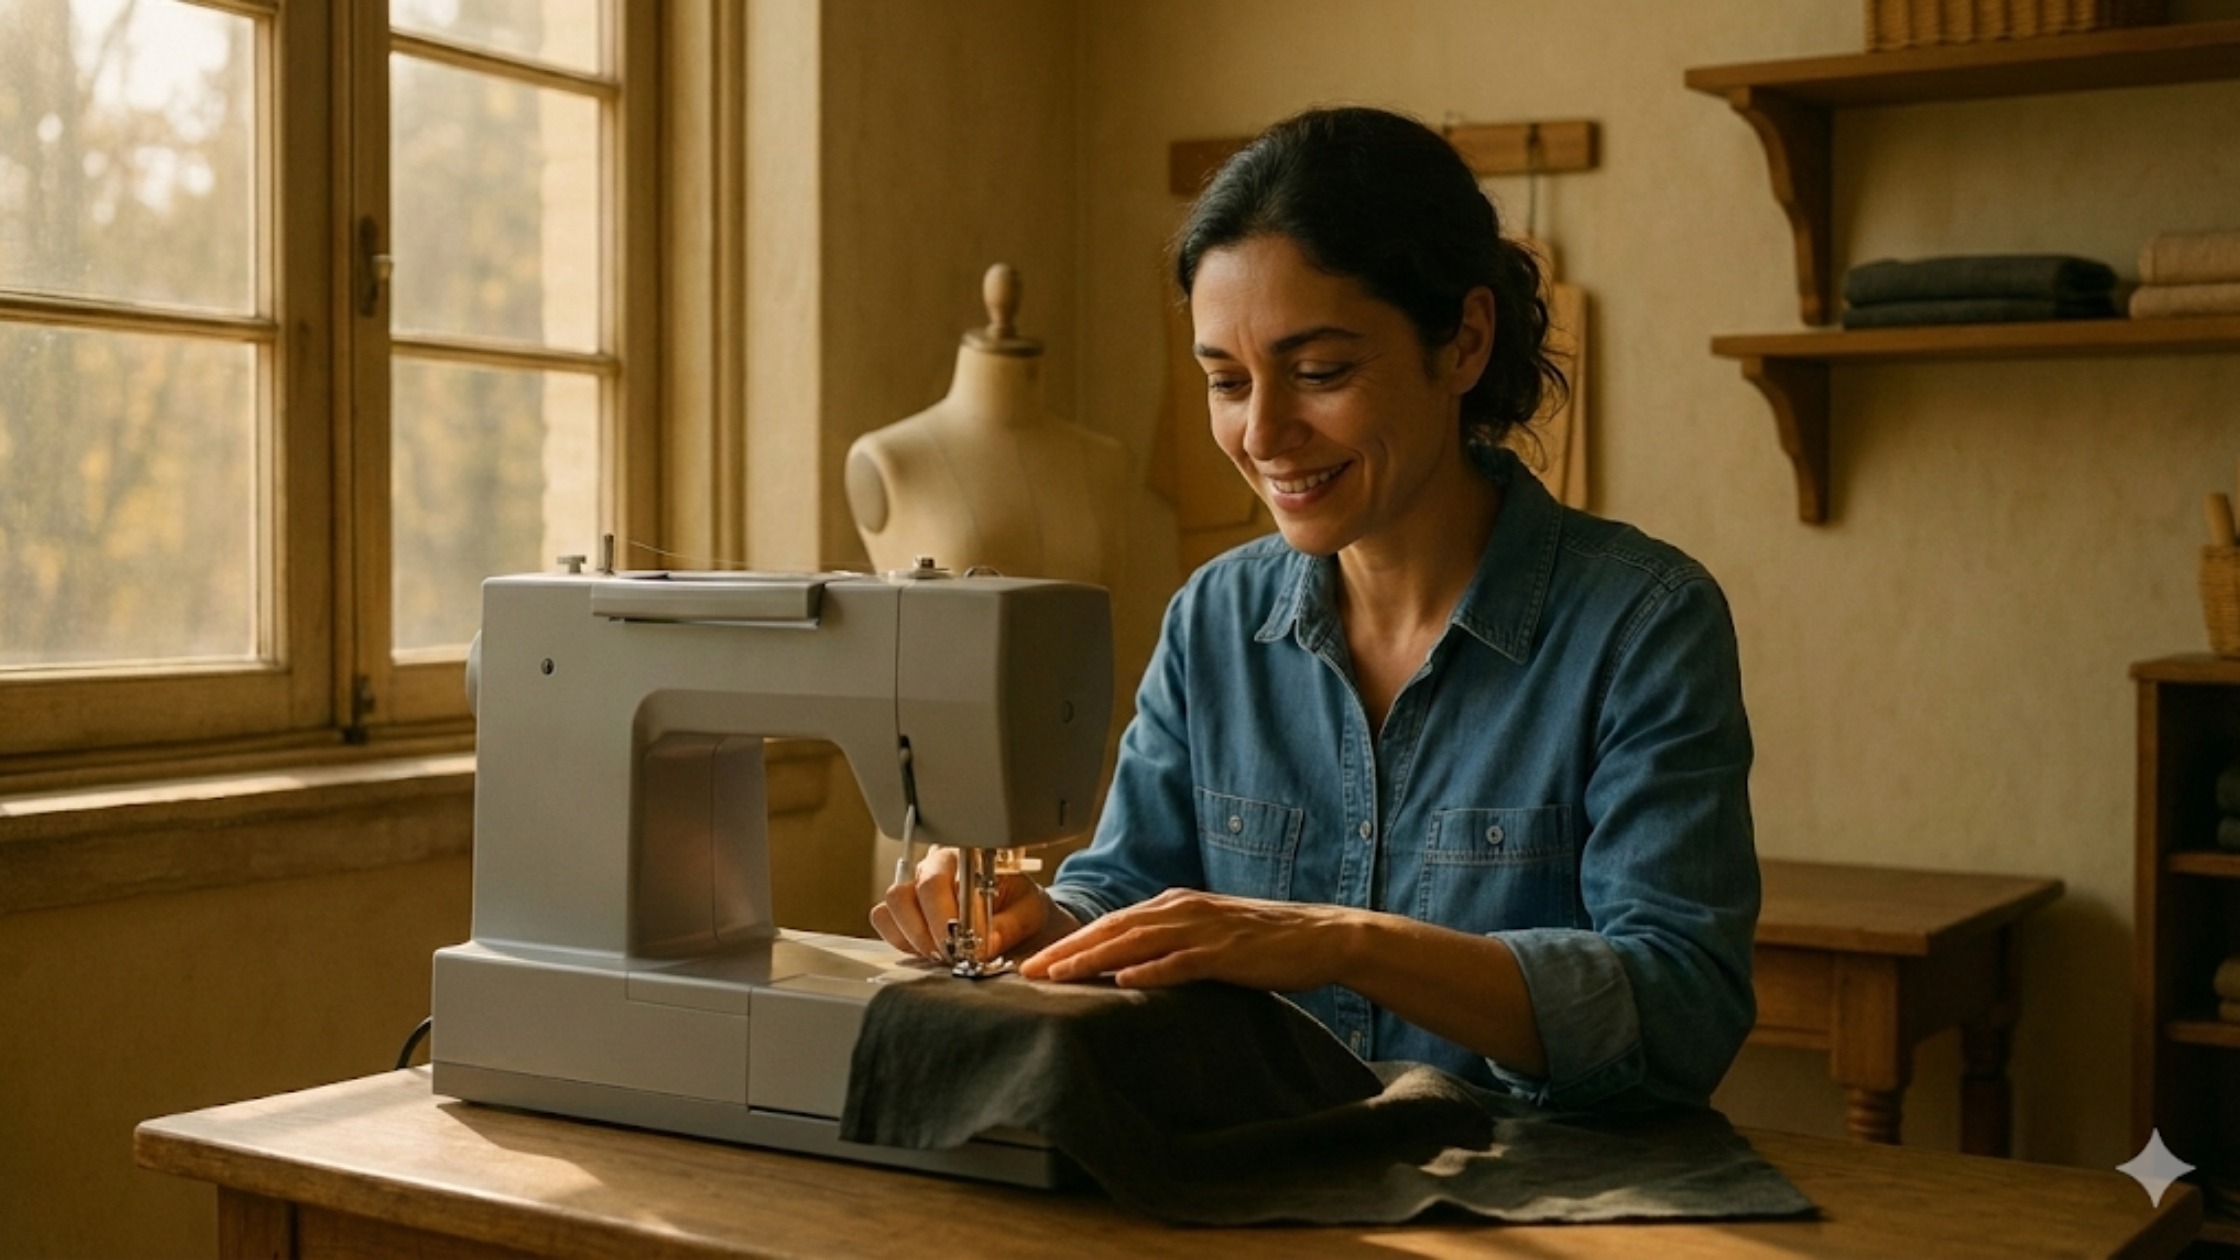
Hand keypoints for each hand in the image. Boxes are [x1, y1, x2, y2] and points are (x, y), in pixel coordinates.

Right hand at [868, 847, 1064, 962]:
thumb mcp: (1029, 911)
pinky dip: (903, 942)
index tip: (962, 946)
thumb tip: (985, 944)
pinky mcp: (902, 913)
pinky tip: (931, 951)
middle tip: (953, 956)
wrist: (1019, 914)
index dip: (944, 918)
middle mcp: (930, 868)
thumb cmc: (1021, 905)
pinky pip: (885, 924)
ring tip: (944, 956)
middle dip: (927, 934)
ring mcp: (912, 889)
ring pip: (889, 910)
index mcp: (960, 857)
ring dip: (914, 939)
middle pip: (902, 895)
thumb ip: (1009, 925)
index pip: (934, 882)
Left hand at [1018, 888, 1353, 991]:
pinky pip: (1181, 962)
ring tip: (1059, 976)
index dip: (1071, 942)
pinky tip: (1124, 981)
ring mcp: (1204, 929)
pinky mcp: (1227, 951)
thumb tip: (1128, 966)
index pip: (1111, 922)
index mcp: (1175, 903)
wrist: (1322, 935)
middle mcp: (1183, 908)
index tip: (1037, 962)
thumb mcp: (1209, 934)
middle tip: (1029, 972)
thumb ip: (1170, 943)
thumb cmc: (1266, 940)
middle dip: (1068, 950)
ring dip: (1094, 959)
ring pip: (1136, 942)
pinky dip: (1150, 970)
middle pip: (1112, 929)